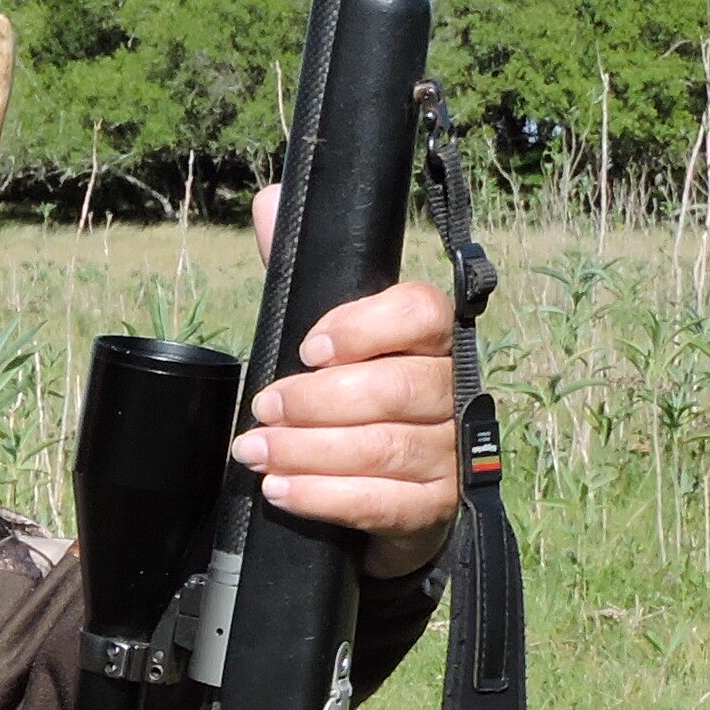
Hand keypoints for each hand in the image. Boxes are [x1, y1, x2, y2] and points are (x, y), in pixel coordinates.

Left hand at [236, 184, 463, 579]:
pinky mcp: (436, 507)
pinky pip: (383, 501)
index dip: (364, 327)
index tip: (308, 347)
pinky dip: (325, 497)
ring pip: (383, 447)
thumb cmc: (357, 400)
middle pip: (393, 389)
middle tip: (262, 408)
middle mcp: (453, 390)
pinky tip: (283, 491)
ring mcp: (451, 452)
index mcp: (431, 337)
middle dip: (314, 401)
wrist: (392, 490)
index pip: (419, 313)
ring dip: (308, 451)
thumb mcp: (328, 338)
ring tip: (256, 453)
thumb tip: (269, 202)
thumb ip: (302, 277)